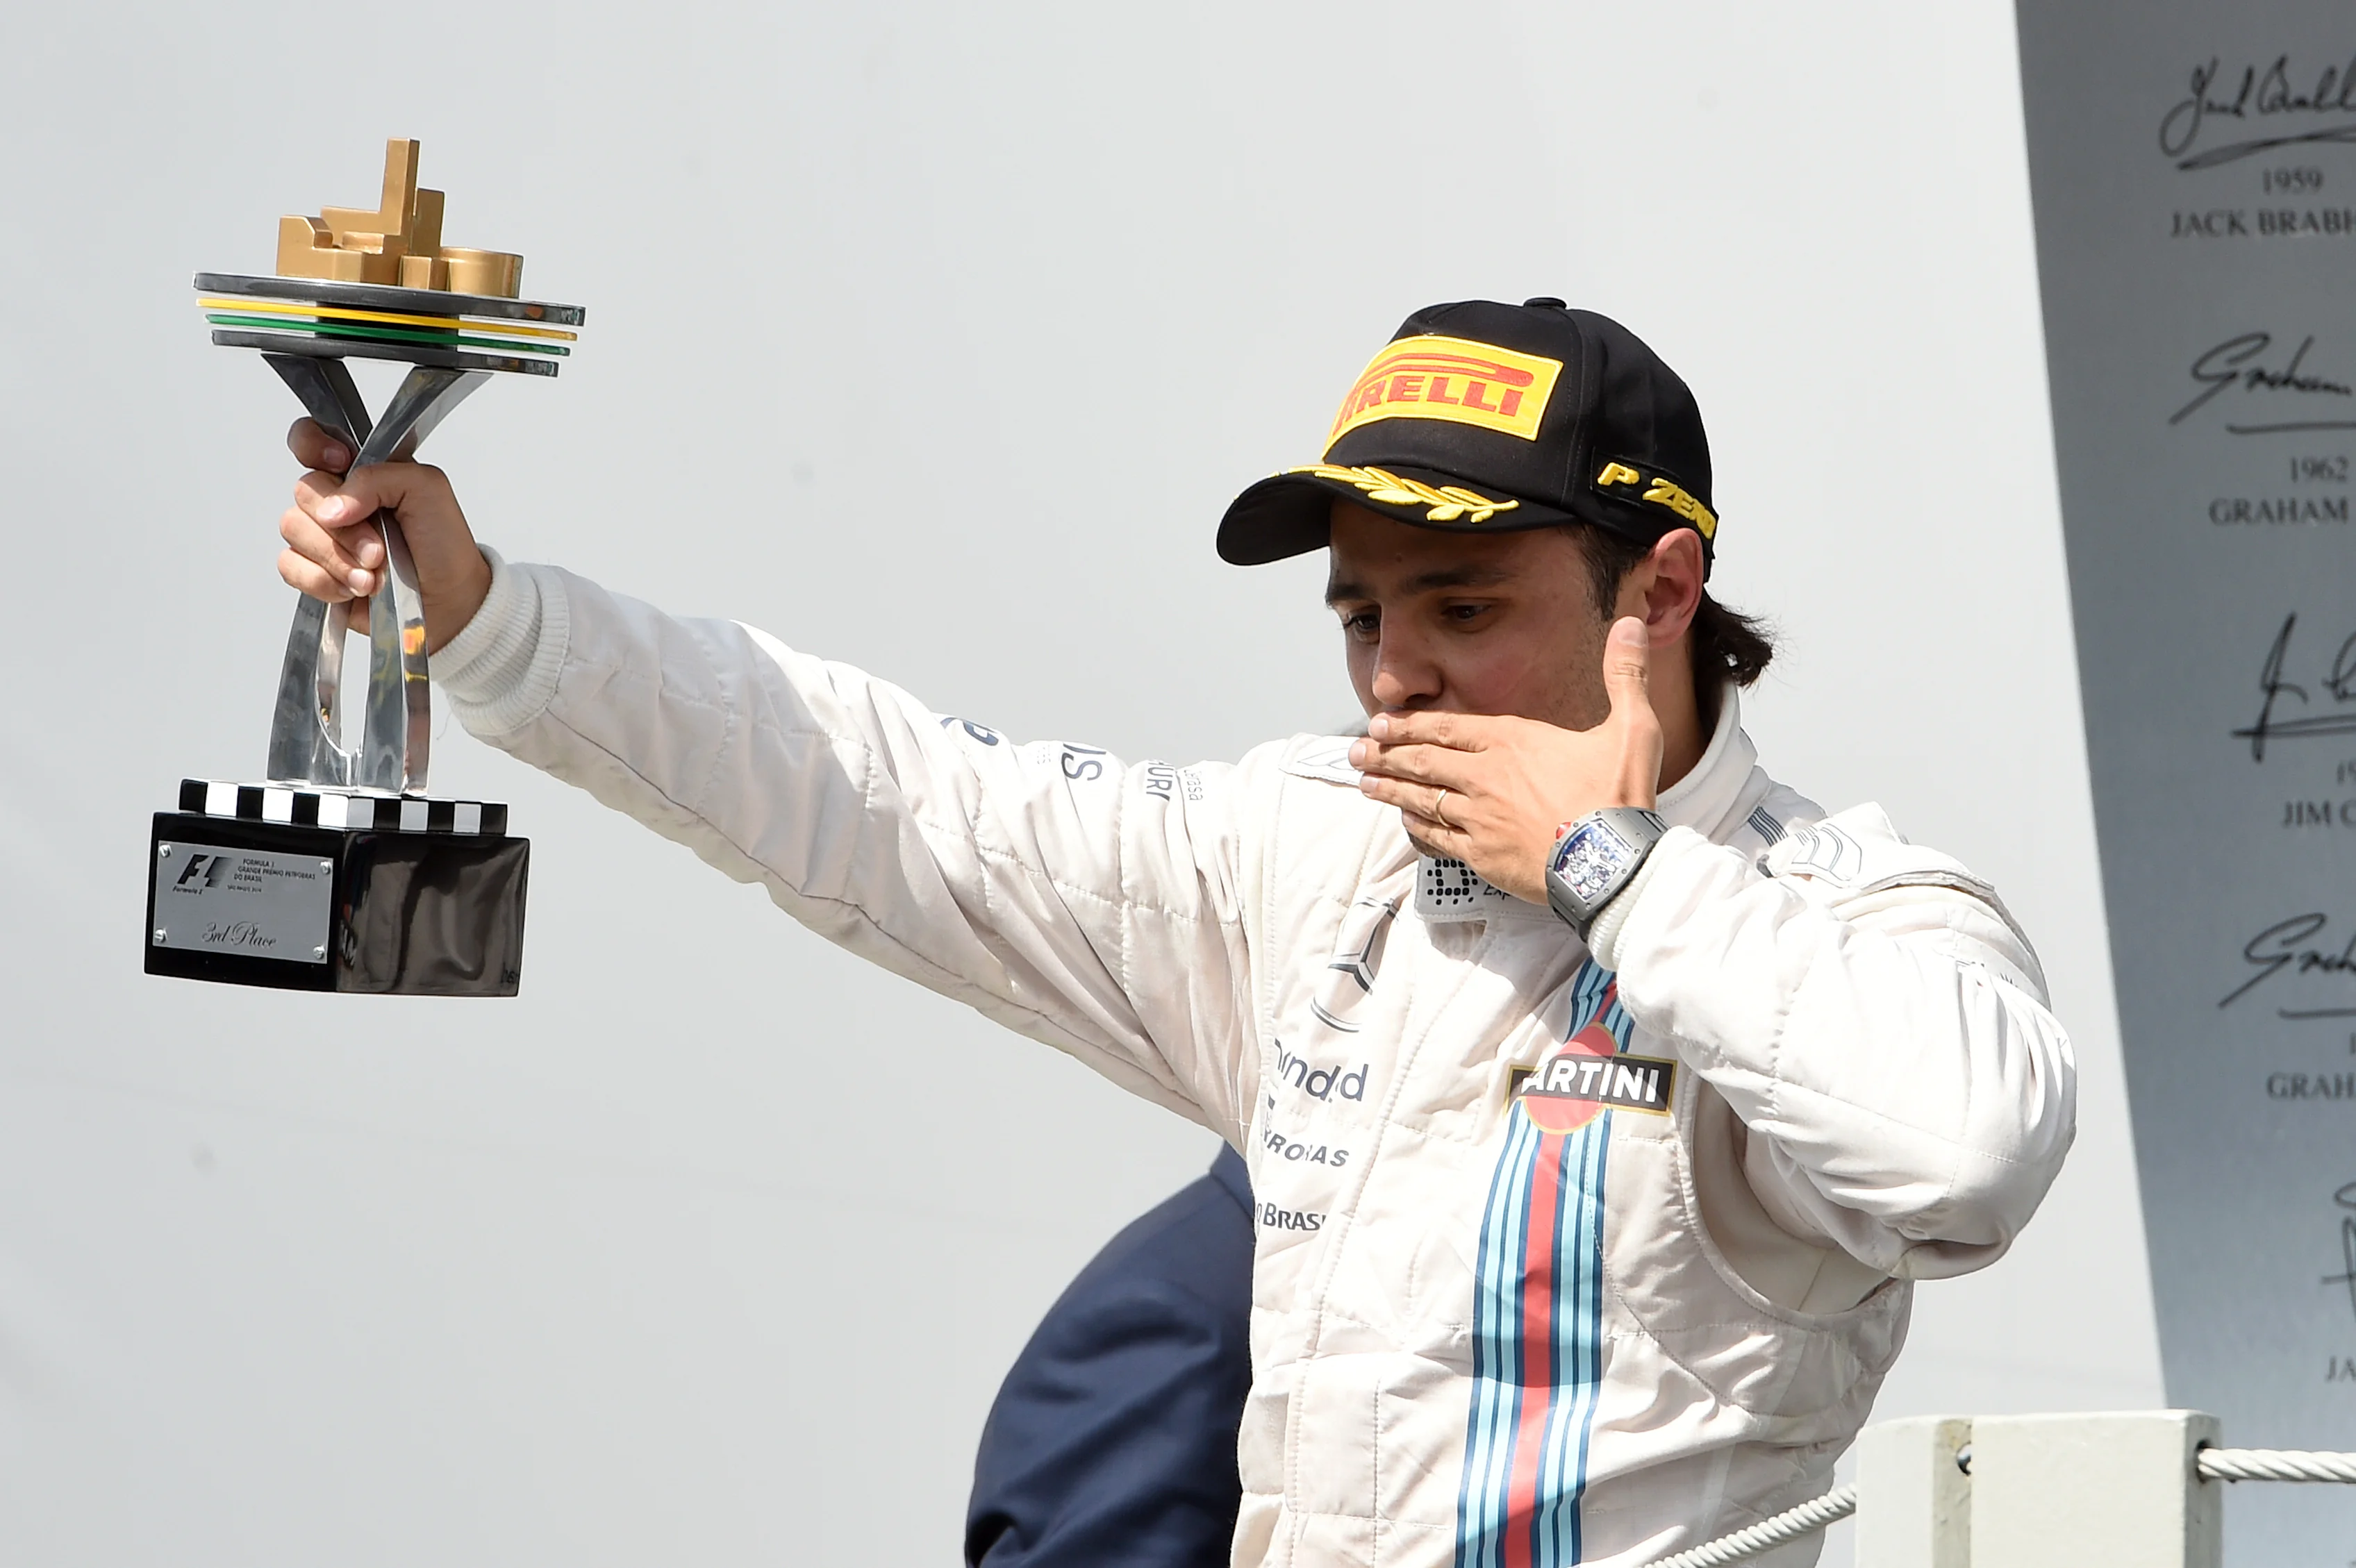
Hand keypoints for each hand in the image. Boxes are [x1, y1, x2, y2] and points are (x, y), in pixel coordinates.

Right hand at [277, 417, 491, 653]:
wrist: (449, 603)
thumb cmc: (444, 546)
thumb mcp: (428, 490)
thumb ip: (379, 478)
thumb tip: (332, 506)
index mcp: (361, 471)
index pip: (310, 438)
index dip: (312, 445)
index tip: (340, 465)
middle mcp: (336, 499)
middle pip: (304, 490)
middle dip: (344, 527)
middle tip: (378, 549)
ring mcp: (321, 535)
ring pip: (294, 529)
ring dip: (338, 558)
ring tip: (374, 575)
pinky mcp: (313, 571)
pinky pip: (290, 565)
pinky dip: (324, 581)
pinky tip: (354, 589)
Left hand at [1348, 618, 1663, 901]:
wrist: (1611, 863)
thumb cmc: (1620, 795)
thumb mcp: (1632, 726)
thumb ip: (1624, 674)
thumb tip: (1631, 625)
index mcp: (1512, 742)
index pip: (1447, 728)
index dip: (1409, 725)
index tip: (1380, 723)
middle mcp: (1485, 777)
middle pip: (1424, 761)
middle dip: (1385, 754)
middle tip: (1356, 751)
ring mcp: (1479, 817)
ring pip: (1421, 798)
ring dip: (1389, 788)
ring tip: (1363, 783)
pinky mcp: (1481, 855)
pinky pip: (1436, 837)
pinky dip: (1415, 825)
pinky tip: (1403, 820)